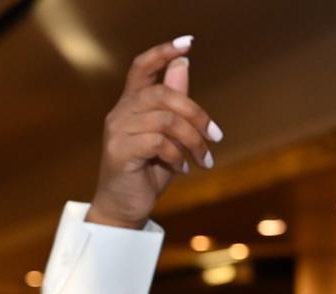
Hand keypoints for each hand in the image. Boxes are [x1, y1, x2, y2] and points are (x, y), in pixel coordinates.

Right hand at [87, 38, 221, 229]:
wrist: (126, 206)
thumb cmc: (149, 171)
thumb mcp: (169, 137)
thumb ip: (176, 106)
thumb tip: (183, 65)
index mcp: (132, 104)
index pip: (142, 68)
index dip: (162, 53)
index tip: (186, 44)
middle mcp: (121, 112)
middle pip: (163, 95)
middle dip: (197, 114)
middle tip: (217, 138)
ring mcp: (117, 130)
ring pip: (165, 119)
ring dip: (194, 141)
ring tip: (204, 161)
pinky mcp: (119, 151)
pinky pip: (158, 142)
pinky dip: (178, 156)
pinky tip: (184, 169)